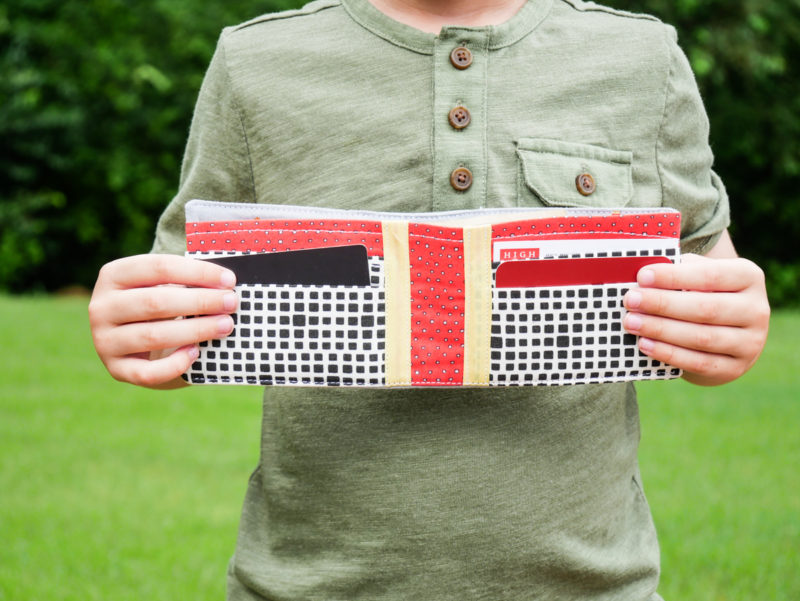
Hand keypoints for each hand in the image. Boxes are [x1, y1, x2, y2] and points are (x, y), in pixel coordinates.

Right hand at [88, 254, 236, 388]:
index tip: (229, 280)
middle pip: (155, 302)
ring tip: (225, 325)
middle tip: (232, 303)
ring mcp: (105, 340)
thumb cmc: (161, 303)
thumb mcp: (166, 284)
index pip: (159, 267)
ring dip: (195, 330)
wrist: (137, 340)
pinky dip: (174, 365)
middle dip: (200, 302)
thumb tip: (227, 283)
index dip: (198, 272)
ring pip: (153, 336)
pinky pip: (147, 373)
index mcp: (113, 275)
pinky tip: (196, 353)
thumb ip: (188, 280)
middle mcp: (102, 307)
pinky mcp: (116, 369)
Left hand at [622, 253, 769, 385]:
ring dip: (661, 330)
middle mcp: (755, 309)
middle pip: (705, 308)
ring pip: (701, 337)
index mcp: (748, 276)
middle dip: (662, 304)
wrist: (726, 334)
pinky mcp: (734, 367)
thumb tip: (643, 273)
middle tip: (630, 300)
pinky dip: (668, 353)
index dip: (674, 276)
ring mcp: (750, 342)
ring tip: (631, 322)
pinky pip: (699, 362)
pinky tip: (644, 344)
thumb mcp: (696, 276)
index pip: (710, 275)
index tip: (642, 276)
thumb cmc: (702, 294)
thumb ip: (677, 271)